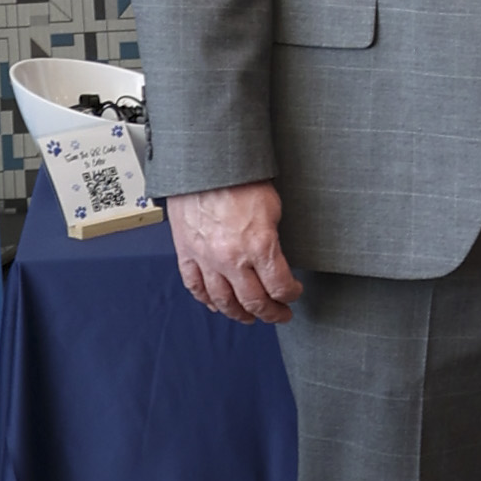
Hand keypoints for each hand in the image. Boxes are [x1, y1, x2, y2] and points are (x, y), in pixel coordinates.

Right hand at [167, 181, 302, 325]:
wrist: (204, 163)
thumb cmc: (239, 178)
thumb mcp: (272, 208)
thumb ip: (273, 239)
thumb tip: (275, 257)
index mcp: (259, 246)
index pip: (280, 287)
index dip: (291, 295)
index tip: (294, 293)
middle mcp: (232, 258)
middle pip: (254, 302)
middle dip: (270, 313)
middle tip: (279, 315)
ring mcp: (207, 258)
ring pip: (223, 301)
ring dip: (239, 314)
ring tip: (249, 317)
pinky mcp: (187, 253)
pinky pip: (195, 286)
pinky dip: (206, 300)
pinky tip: (215, 304)